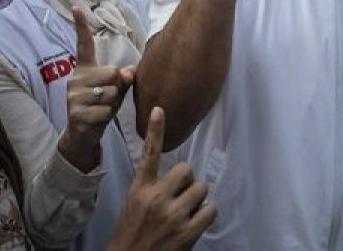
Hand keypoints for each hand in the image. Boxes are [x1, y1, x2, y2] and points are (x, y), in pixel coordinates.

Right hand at [59, 8, 135, 171]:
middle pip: (112, 72)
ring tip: (101, 109)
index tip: (77, 7)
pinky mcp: (75, 113)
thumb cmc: (101, 106)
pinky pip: (106, 110)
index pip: (83, 45)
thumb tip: (129, 71)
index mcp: (84, 69)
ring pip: (111, 93)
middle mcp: (75, 79)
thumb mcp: (115, 90)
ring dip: (113, 104)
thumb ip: (123, 78)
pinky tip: (97, 120)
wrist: (83, 134)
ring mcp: (73, 96)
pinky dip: (107, 117)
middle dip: (117, 87)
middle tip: (107, 99)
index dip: (81, 26)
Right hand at [109, 107, 216, 250]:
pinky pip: (210, 209)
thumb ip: (151, 187)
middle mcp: (156, 198)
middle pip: (186, 170)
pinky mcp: (186, 232)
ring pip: (201, 188)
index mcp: (140, 190)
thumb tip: (179, 174)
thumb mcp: (133, 205)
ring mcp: (172, 215)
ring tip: (185, 214)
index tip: (159, 109)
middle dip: (187, 182)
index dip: (155, 131)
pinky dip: (206, 215)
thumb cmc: (132, 233)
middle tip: (179, 198)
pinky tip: (194, 224)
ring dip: (198, 199)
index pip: (148, 155)